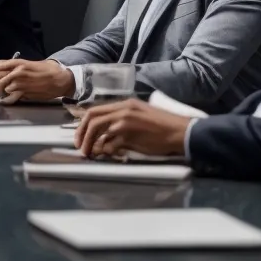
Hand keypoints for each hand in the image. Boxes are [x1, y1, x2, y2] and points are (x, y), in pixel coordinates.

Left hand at [0, 58, 74, 102]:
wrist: (59, 78)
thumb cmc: (45, 70)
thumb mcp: (28, 64)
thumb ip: (14, 67)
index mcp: (18, 63)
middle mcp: (17, 72)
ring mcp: (20, 83)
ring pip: (2, 87)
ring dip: (0, 91)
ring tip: (0, 93)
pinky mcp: (25, 92)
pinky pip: (11, 96)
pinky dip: (8, 98)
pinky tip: (8, 98)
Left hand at [73, 99, 190, 159]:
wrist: (181, 132)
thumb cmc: (163, 127)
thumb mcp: (140, 118)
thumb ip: (122, 124)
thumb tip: (105, 137)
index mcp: (125, 104)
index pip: (96, 110)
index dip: (84, 123)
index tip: (81, 135)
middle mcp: (123, 109)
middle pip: (93, 117)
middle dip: (82, 132)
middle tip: (80, 146)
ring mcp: (125, 121)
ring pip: (98, 128)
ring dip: (89, 142)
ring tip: (88, 153)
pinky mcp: (130, 134)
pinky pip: (110, 143)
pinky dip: (104, 149)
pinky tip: (104, 155)